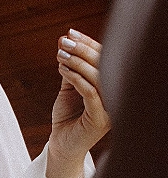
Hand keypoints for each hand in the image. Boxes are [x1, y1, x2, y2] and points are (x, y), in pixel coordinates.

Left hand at [47, 29, 110, 177]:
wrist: (62, 145)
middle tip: (65, 40)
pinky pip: (90, 92)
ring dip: (78, 62)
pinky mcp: (100, 119)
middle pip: (105, 65)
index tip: (72, 32)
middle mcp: (116, 97)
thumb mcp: (69, 88)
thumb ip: (69, 67)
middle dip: (83, 49)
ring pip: (99, 77)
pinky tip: (62, 69)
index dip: (90, 44)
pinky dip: (76, 78)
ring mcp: (111, 109)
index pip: (106, 60)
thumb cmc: (67, 116)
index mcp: (112, 87)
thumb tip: (65, 39)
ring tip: (60, 53)